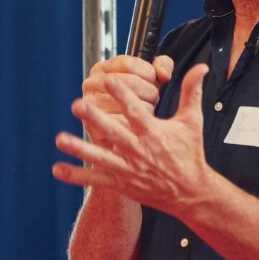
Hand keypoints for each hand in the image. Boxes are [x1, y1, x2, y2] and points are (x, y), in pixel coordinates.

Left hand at [54, 63, 210, 215]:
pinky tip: (57, 169)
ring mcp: (128, 169)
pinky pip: (96, 179)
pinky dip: (77, 175)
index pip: (136, 110)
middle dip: (96, 118)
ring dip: (80, 148)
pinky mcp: (122, 184)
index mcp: (154, 133)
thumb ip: (192, 92)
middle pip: (114, 131)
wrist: (190, 192)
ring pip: (100, 156)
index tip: (108, 79)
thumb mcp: (192, 121)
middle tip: (78, 104)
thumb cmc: (190, 154)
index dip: (122, 94)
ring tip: (60, 139)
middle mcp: (139, 150)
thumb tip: (201, 67)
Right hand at [81, 54, 172, 144]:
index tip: (152, 81)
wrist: (122, 134)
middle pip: (131, 82)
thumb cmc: (136, 101)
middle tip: (150, 100)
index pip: (129, 63)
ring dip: (145, 110)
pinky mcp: (94, 128)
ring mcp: (91, 106)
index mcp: (103, 68)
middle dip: (150, 93)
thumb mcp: (149, 77)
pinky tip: (137, 125)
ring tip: (143, 112)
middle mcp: (92, 84)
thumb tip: (164, 75)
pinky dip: (136, 126)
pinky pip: (124, 124)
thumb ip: (162, 65)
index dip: (148, 73)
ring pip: (130, 105)